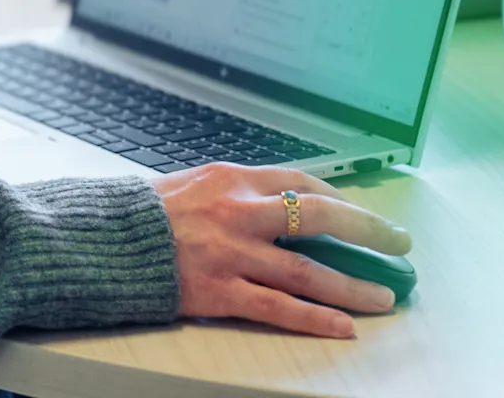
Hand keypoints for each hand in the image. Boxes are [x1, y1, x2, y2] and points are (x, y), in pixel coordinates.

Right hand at [152, 163, 411, 338]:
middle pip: (319, 217)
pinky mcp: (220, 291)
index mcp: (231, 178)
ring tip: (383, 296)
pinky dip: (316, 318)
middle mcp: (238, 212)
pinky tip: (343, 325)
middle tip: (398, 242)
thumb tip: (283, 203)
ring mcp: (232, 254)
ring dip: (353, 285)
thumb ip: (237, 191)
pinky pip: (279, 307)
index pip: (302, 181)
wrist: (104, 242)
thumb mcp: (194, 183)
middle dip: (368, 230)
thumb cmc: (146, 213)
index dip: (341, 198)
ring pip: (308, 270)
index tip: (362, 213)